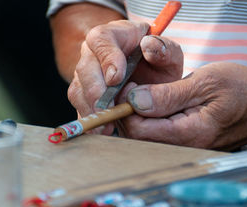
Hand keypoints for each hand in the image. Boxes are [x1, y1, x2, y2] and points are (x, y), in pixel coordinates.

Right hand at [67, 20, 183, 133]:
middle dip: (96, 92)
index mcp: (112, 36)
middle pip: (85, 69)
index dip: (107, 58)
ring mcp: (85, 75)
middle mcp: (92, 54)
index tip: (116, 78)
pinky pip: (80, 107)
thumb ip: (163, 49)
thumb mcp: (168, 54)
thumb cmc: (158, 61)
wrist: (149, 74)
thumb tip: (149, 46)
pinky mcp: (84, 96)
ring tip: (104, 126)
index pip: (102, 40)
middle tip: (108, 109)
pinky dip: (90, 120)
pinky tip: (101, 131)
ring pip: (79, 90)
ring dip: (90, 110)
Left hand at [118, 62, 246, 149]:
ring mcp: (187, 147)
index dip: (125, 107)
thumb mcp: (207, 82)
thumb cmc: (243, 91)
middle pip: (138, 136)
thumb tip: (135, 100)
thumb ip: (169, 94)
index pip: (138, 130)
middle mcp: (185, 146)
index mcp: (190, 133)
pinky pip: (160, 134)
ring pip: (147, 136)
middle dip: (129, 111)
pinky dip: (152, 117)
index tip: (128, 85)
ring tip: (145, 91)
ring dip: (139, 114)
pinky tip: (157, 102)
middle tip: (133, 85)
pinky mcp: (189, 143)